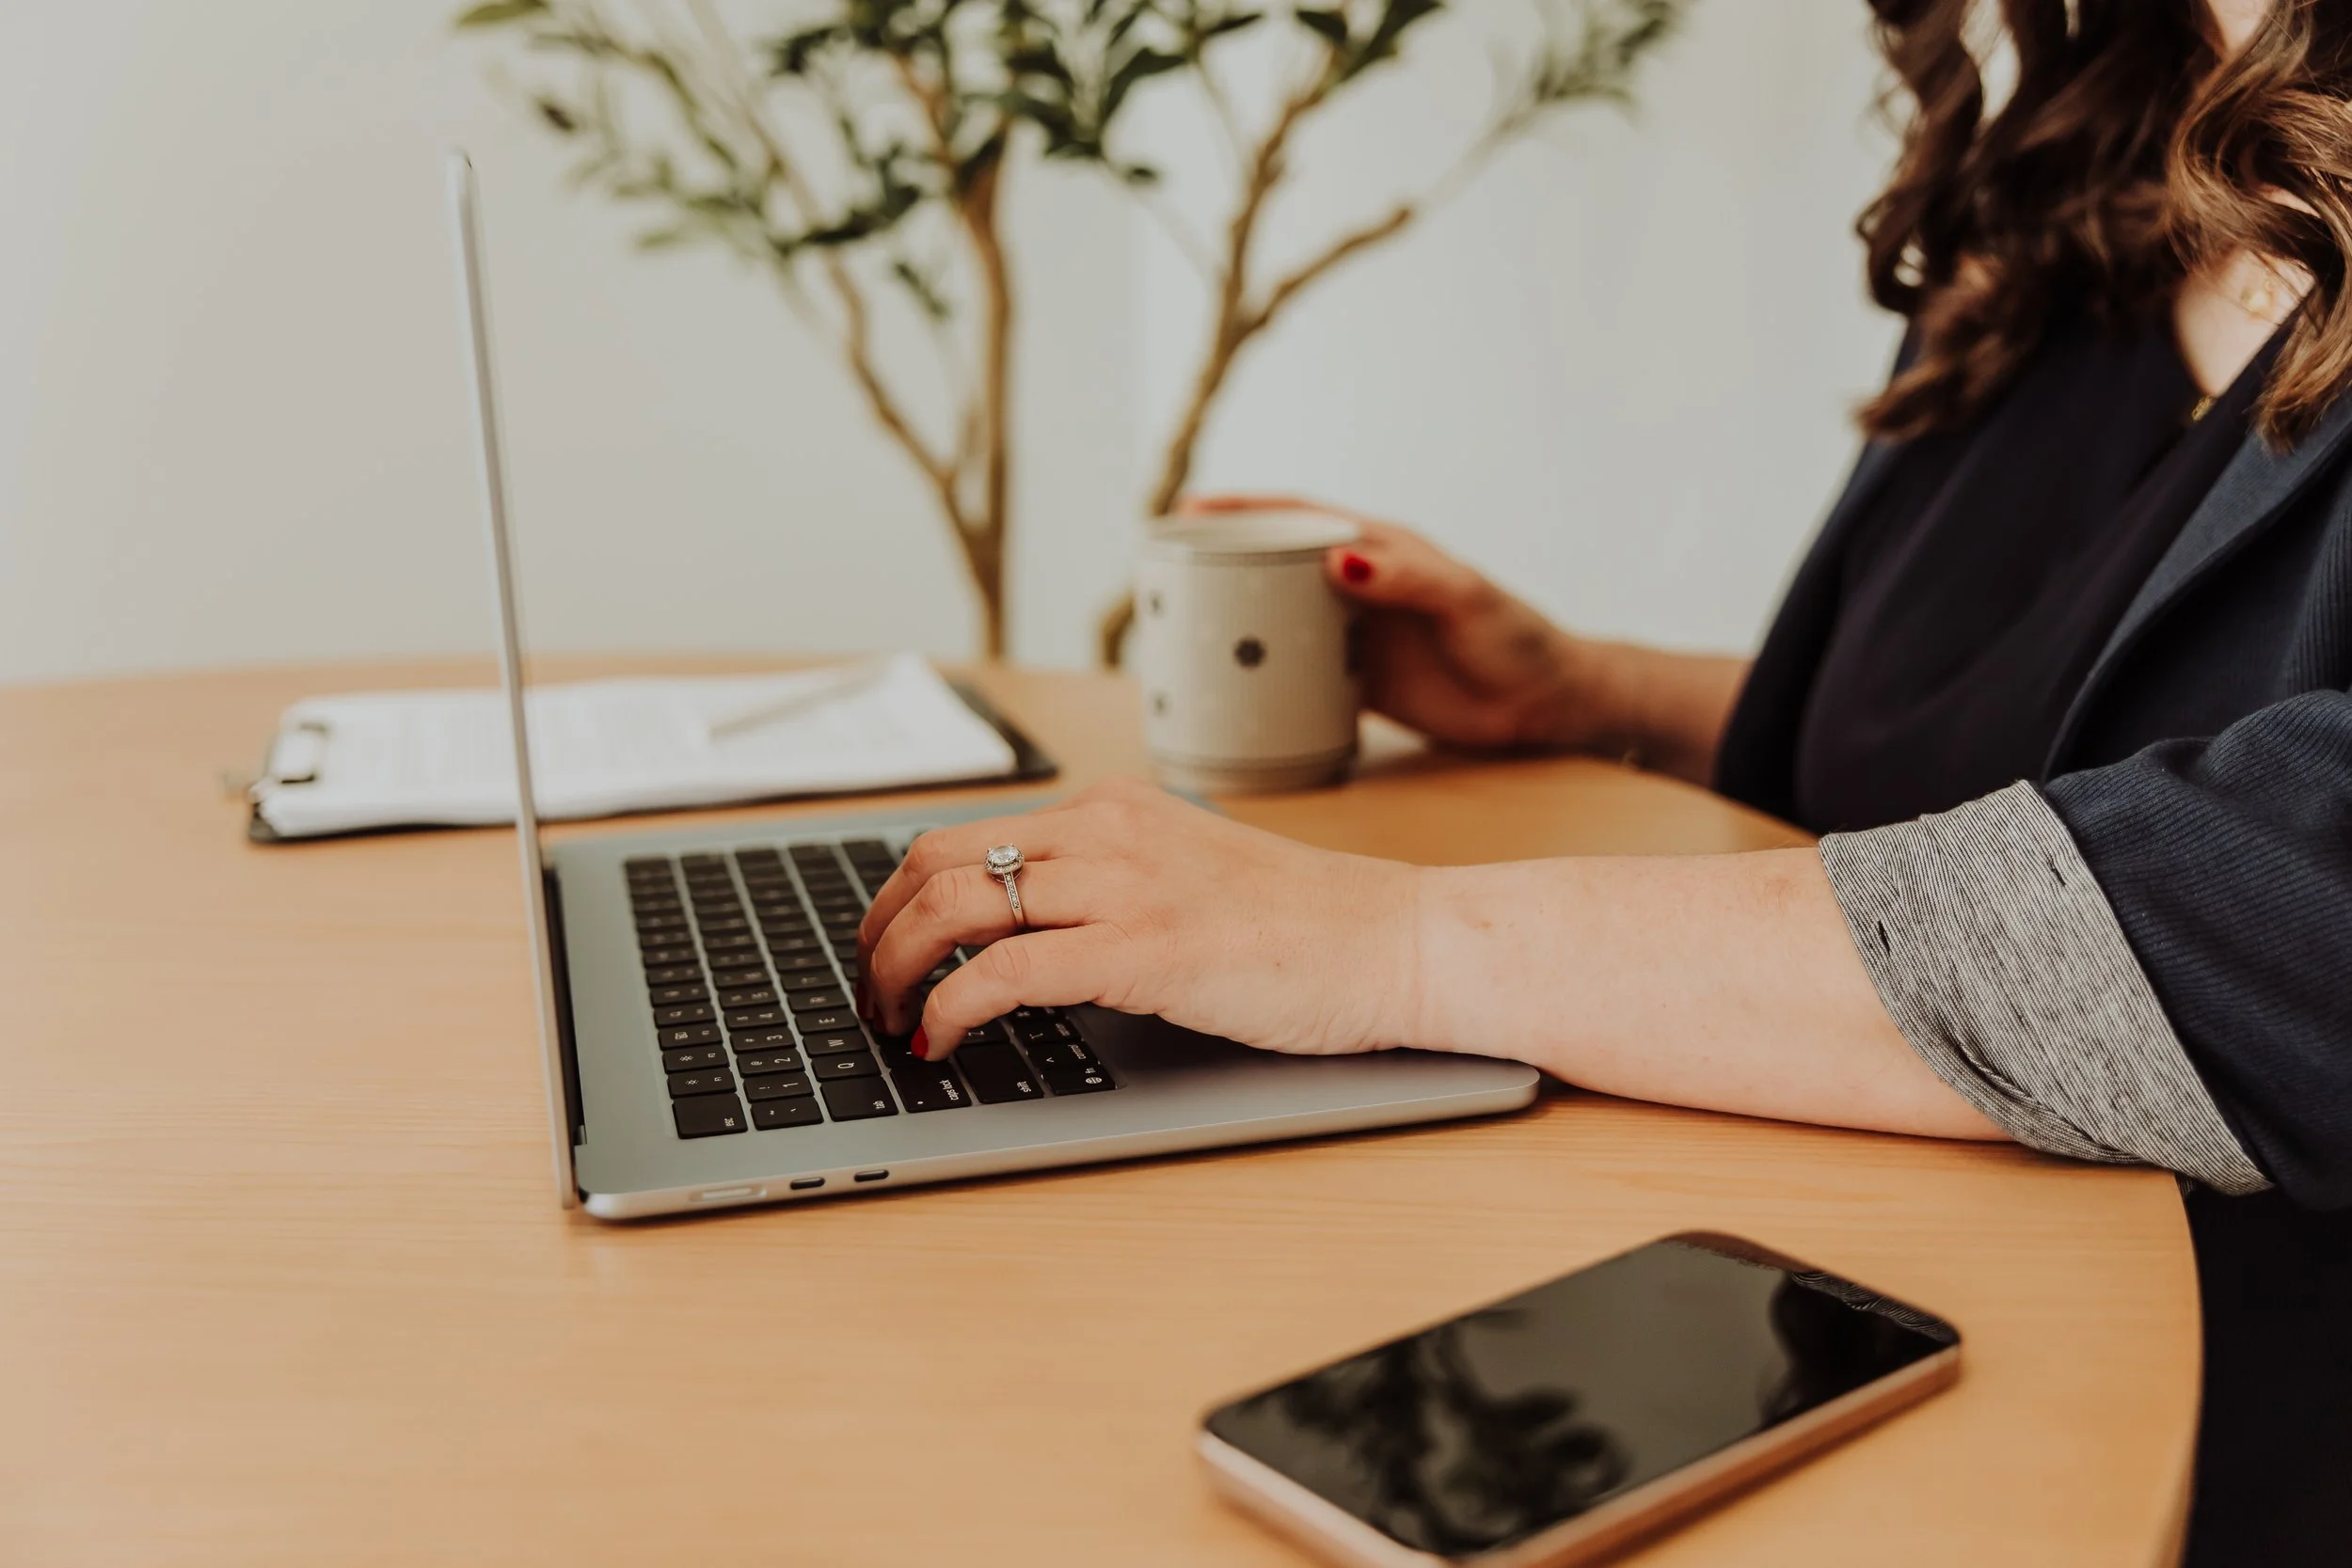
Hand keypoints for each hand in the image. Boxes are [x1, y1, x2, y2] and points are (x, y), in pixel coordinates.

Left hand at [854, 778, 1422, 1060]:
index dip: (900, 898)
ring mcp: (1123, 883)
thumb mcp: (1186, 877)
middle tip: (869, 992)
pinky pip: (1002, 969)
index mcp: (1113, 808)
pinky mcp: (1142, 947)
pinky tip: (942, 1043)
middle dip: (878, 930)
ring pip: (952, 904)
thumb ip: (1108, 886)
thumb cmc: (1307, 929)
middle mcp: (1106, 829)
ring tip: (890, 1022)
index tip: (884, 951)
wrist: (1396, 941)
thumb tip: (1017, 934)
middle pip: (933, 858)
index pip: (964, 834)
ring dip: (897, 971)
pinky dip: (950, 1010)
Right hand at [1180, 493, 1595, 751]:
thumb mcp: (1465, 600)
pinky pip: (1297, 675)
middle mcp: (1358, 587)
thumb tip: (1338, 559)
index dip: (1243, 508)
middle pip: (1274, 566)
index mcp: (1379, 549)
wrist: (1544, 704)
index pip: (1298, 516)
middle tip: (1165, 578)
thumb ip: (1407, 578)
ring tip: (1178, 636)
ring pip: (1279, 621)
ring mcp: (1354, 635)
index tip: (1190, 511)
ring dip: (1234, 625)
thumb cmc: (1516, 639)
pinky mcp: (1358, 683)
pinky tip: (1227, 694)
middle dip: (1220, 565)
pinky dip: (1263, 679)